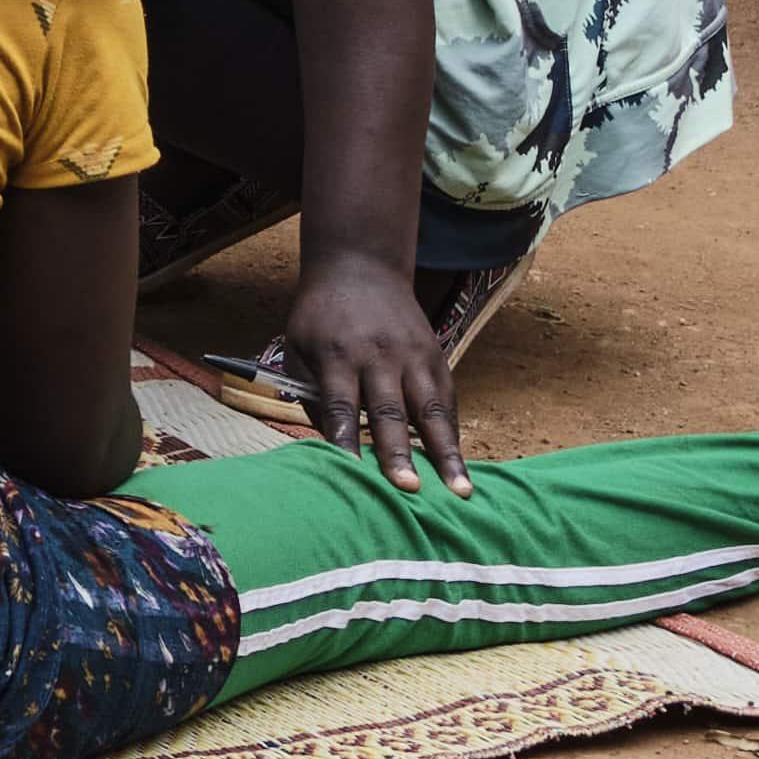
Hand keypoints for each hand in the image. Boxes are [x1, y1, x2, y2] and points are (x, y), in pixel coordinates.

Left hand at [280, 258, 469, 491]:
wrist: (360, 267)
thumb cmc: (321, 317)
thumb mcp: (298, 345)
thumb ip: (311, 393)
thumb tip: (330, 446)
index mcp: (337, 355)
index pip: (340, 405)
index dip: (345, 442)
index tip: (353, 477)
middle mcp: (378, 356)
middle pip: (389, 411)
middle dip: (400, 453)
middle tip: (409, 490)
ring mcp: (413, 356)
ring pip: (431, 409)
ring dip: (445, 452)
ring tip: (459, 491)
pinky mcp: (437, 356)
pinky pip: (447, 400)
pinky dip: (452, 433)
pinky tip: (460, 466)